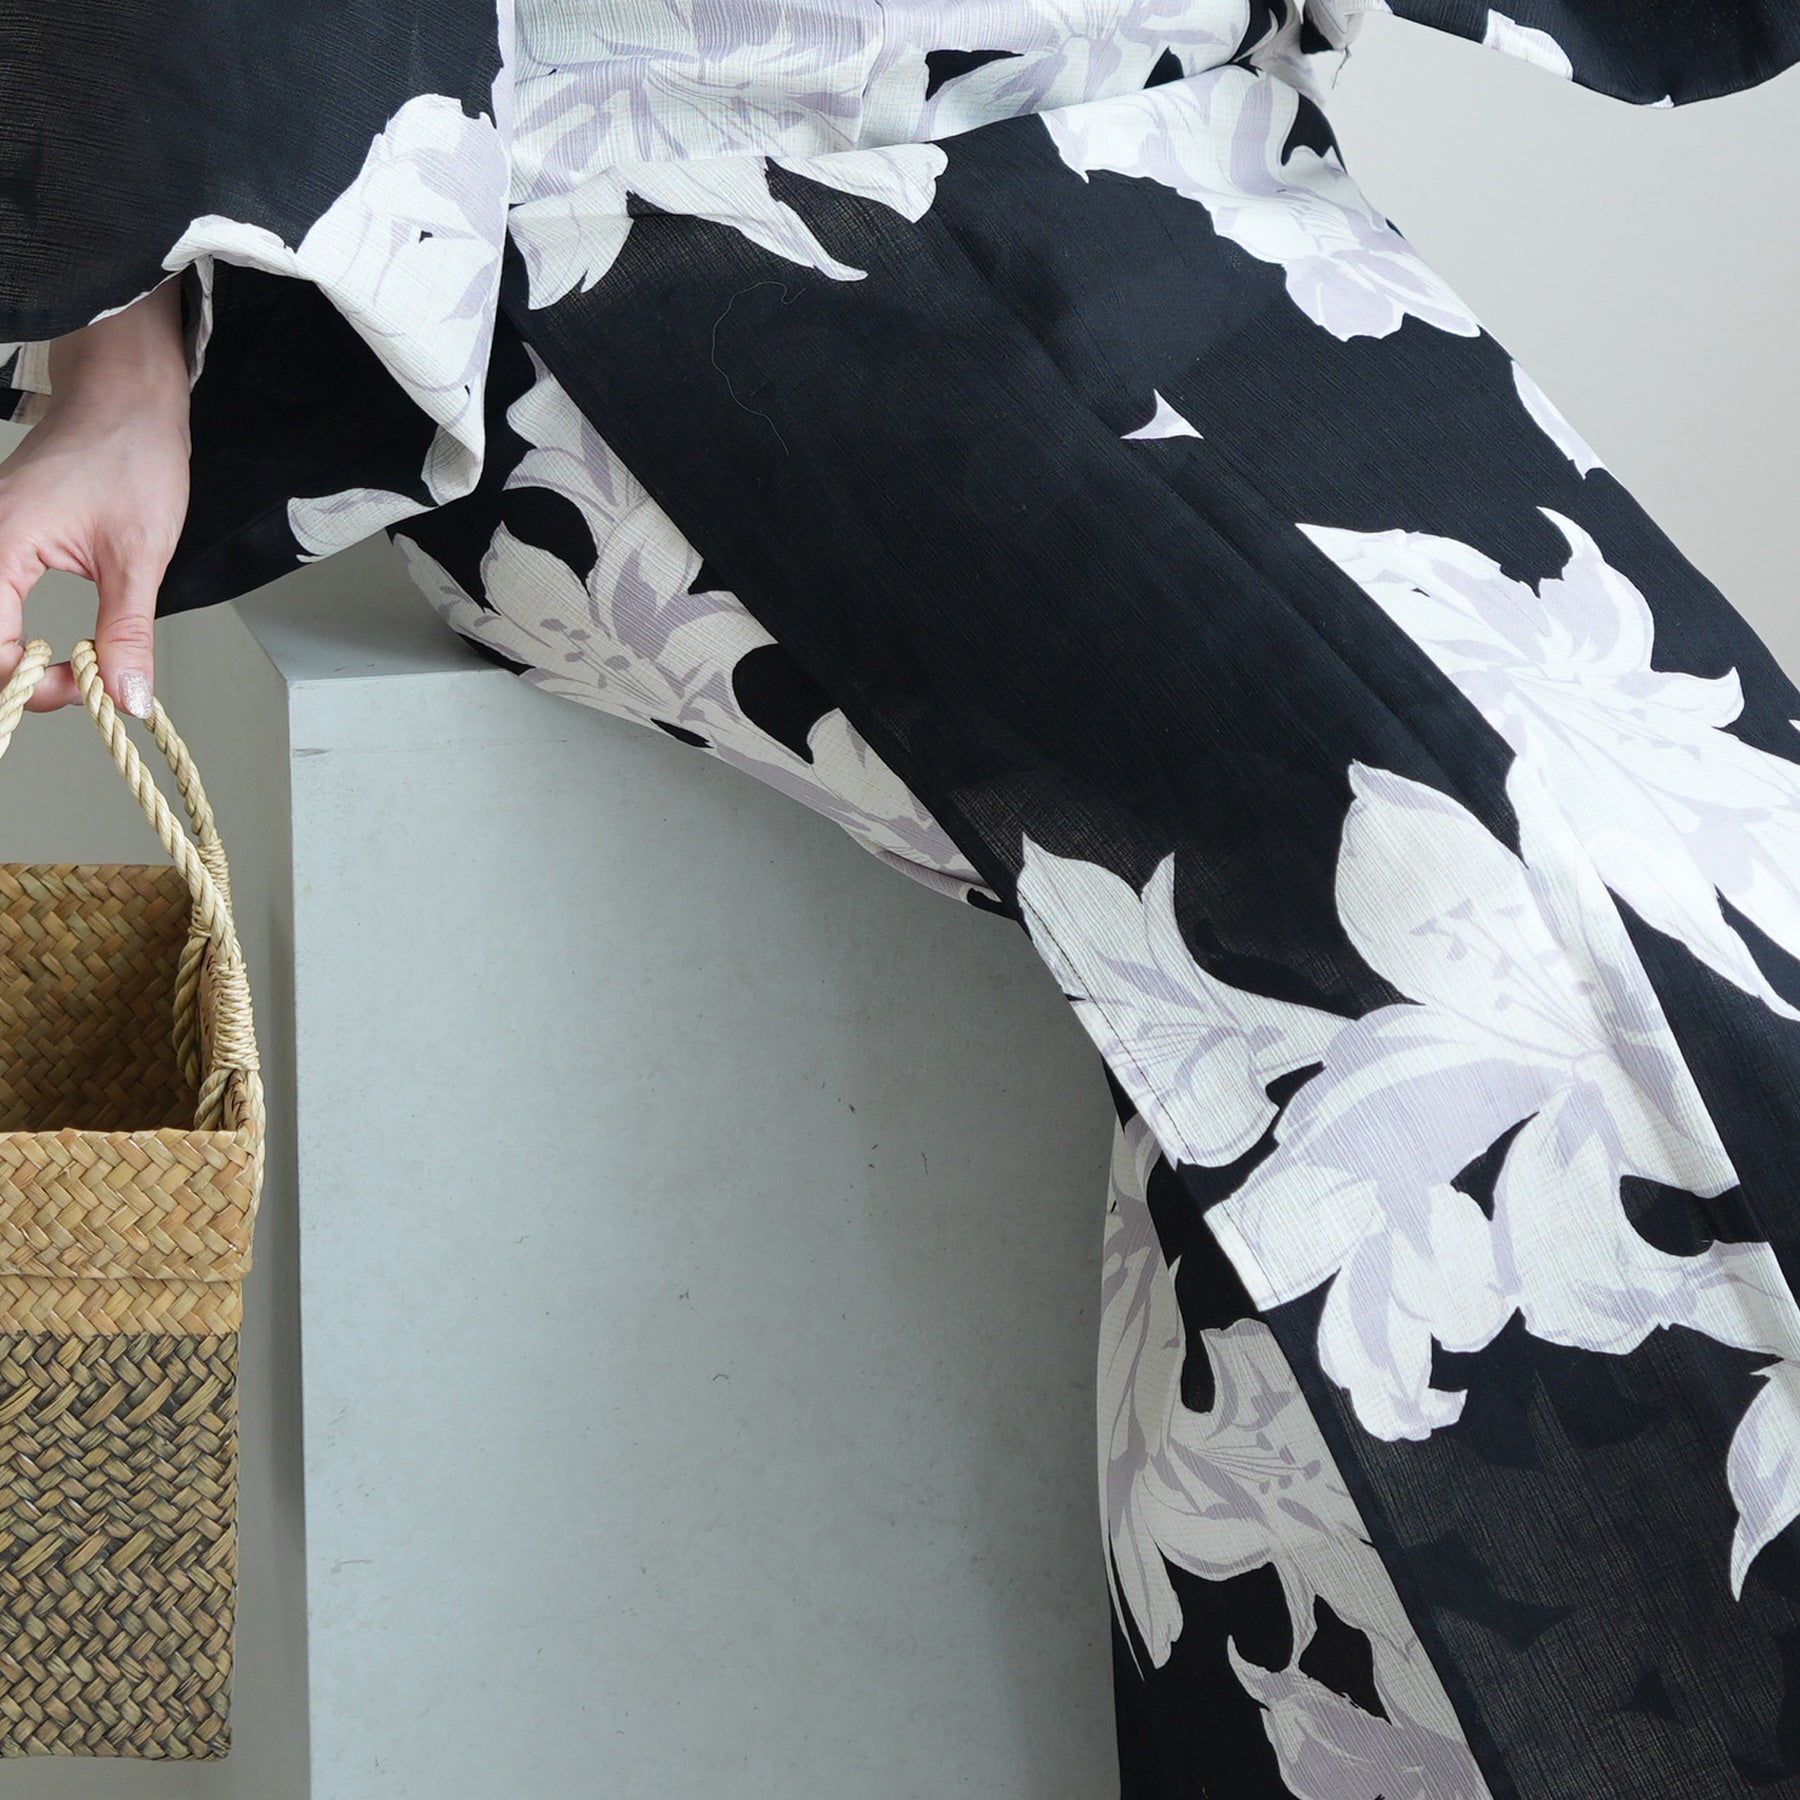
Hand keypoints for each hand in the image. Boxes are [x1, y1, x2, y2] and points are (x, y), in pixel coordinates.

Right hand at [0, 273, 191, 714]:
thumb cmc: (131, 455)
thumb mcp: (138, 556)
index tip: (90, 687)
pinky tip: (45, 641)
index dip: (35, 685)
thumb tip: (125, 696)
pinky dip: (10, 632)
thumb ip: (126, 632)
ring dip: (13, 658)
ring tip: (70, 664)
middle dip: (19, 678)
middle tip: (81, 682)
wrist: (126, 395)